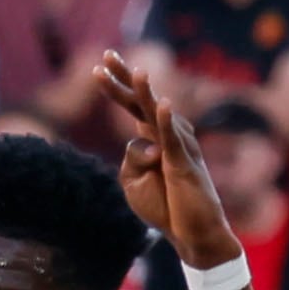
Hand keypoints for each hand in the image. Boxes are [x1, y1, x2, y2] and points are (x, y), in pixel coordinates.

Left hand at [92, 52, 238, 268]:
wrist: (190, 233)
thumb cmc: (164, 205)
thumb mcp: (133, 182)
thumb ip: (131, 158)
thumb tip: (140, 141)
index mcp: (152, 137)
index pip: (131, 105)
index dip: (116, 85)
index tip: (98, 65)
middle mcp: (166, 135)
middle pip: (142, 101)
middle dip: (125, 78)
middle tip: (106, 55)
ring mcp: (177, 147)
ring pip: (157, 116)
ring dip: (147, 93)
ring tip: (138, 71)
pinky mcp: (184, 165)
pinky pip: (174, 141)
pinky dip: (167, 123)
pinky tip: (163, 105)